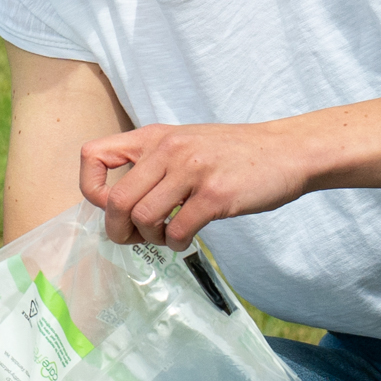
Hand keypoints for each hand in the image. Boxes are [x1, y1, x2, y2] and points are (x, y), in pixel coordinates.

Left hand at [80, 121, 310, 246]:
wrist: (288, 151)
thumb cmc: (232, 154)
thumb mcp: (183, 144)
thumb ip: (149, 165)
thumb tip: (114, 205)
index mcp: (153, 137)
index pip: (92, 156)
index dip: (92, 190)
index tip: (112, 207)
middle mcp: (168, 149)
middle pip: (117, 200)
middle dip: (118, 230)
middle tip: (133, 238)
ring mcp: (192, 171)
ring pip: (144, 218)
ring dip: (149, 239)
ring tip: (166, 236)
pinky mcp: (215, 195)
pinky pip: (177, 230)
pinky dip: (175, 244)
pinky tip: (185, 240)